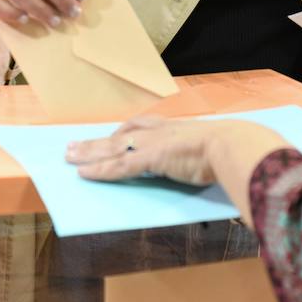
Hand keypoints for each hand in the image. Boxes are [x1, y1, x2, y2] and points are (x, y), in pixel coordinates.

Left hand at [66, 117, 256, 185]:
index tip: (110, 136)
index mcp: (174, 127)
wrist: (232, 145)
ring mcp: (153, 144)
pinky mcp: (150, 158)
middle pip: (119, 135)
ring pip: (112, 148)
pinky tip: (84, 174)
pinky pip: (118, 166)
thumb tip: (204, 163)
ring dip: (88, 153)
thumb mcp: (211, 147)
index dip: (122, 133)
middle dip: (95, 142)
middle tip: (73, 145)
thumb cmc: (230, 148)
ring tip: (68, 157)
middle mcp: (159, 131)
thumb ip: (200, 154)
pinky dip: (100, 170)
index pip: (141, 126)